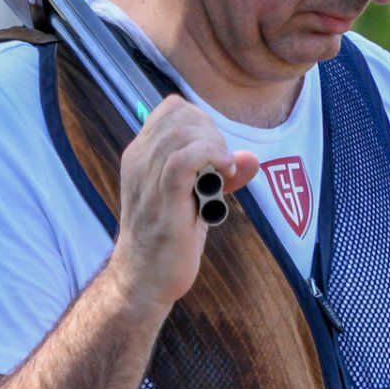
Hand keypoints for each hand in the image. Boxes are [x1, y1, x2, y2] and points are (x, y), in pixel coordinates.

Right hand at [112, 95, 259, 306]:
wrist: (143, 279)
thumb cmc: (168, 238)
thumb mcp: (194, 198)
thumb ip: (218, 175)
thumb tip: (250, 159)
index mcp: (141, 155)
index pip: (172, 109)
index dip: (202, 120)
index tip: (216, 149)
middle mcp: (139, 161)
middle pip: (179, 115)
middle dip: (212, 131)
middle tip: (223, 164)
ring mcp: (147, 180)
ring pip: (181, 132)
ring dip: (214, 144)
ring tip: (225, 170)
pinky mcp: (163, 200)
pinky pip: (183, 160)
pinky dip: (211, 156)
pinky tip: (225, 171)